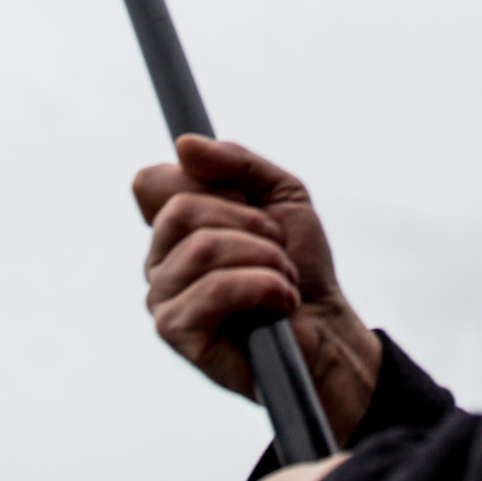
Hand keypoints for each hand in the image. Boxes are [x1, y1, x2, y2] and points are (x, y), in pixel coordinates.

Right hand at [133, 136, 382, 444]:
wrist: (329, 328)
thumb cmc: (302, 265)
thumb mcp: (282, 194)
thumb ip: (237, 163)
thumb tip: (183, 145)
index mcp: (174, 228)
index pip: (152, 182)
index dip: (210, 185)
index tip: (249, 204)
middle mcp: (159, 262)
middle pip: (179, 210)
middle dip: (248, 223)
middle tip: (278, 248)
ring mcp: (163, 299)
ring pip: (202, 248)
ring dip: (265, 258)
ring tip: (285, 279)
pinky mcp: (178, 335)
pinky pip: (214, 290)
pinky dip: (263, 287)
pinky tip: (281, 304)